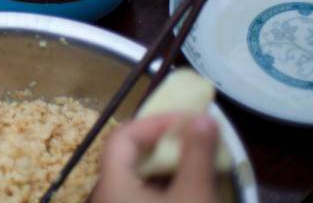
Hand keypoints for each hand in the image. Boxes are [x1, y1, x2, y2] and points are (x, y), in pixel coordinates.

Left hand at [92, 114, 219, 202]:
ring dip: (167, 163)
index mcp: (110, 183)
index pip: (123, 136)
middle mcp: (107, 193)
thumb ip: (198, 156)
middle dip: (163, 141)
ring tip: (197, 157)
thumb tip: (204, 118)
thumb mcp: (195, 196)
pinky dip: (166, 183)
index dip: (154, 122)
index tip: (187, 119)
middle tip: (193, 135)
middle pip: (129, 154)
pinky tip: (190, 185)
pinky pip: (144, 193)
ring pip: (139, 176)